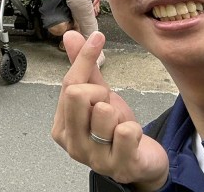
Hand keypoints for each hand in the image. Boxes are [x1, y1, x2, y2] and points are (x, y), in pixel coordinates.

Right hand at [52, 32, 168, 187]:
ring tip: (120, 126)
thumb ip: (84, 68)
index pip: (68, 84)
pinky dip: (134, 129)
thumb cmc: (115, 131)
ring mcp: (94, 158)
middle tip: (108, 105)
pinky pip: (126, 132)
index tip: (97, 37)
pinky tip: (132, 139)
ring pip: (104, 111)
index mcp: (61, 127)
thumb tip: (70, 36)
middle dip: (101, 93)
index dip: (85, 58)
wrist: (141, 162)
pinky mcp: (119, 166)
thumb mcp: (98, 97)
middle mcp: (72, 145)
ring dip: (119, 115)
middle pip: (78, 94)